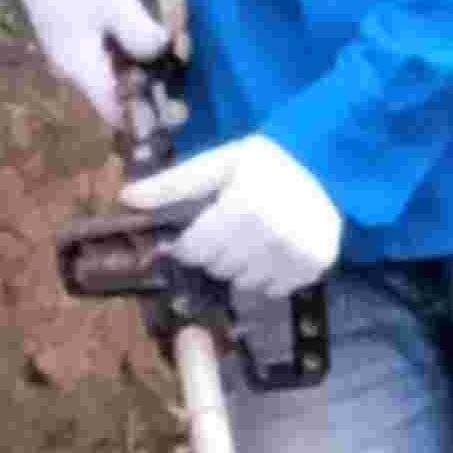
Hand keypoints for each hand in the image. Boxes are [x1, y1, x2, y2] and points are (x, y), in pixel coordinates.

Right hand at [5, 0, 171, 127]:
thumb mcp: (115, 4)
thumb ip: (141, 37)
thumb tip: (161, 54)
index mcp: (83, 71)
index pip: (118, 114)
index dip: (148, 116)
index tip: (178, 103)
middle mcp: (78, 68)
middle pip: (127, 86)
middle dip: (161, 66)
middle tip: (183, 36)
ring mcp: (78, 49)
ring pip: (126, 60)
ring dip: (155, 41)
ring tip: (176, 4)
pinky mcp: (82, 30)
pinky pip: (116, 41)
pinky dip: (140, 27)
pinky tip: (163, 0)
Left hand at [121, 135, 343, 302]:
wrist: (325, 164)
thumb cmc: (264, 163)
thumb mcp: (217, 164)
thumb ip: (172, 184)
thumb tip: (128, 198)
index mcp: (242, 206)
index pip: (195, 250)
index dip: (192, 241)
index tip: (204, 226)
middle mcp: (272, 233)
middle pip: (219, 268)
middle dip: (217, 252)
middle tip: (232, 228)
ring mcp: (297, 252)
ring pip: (245, 283)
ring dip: (242, 266)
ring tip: (254, 238)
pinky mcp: (315, 265)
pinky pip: (274, 289)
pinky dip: (269, 276)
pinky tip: (275, 250)